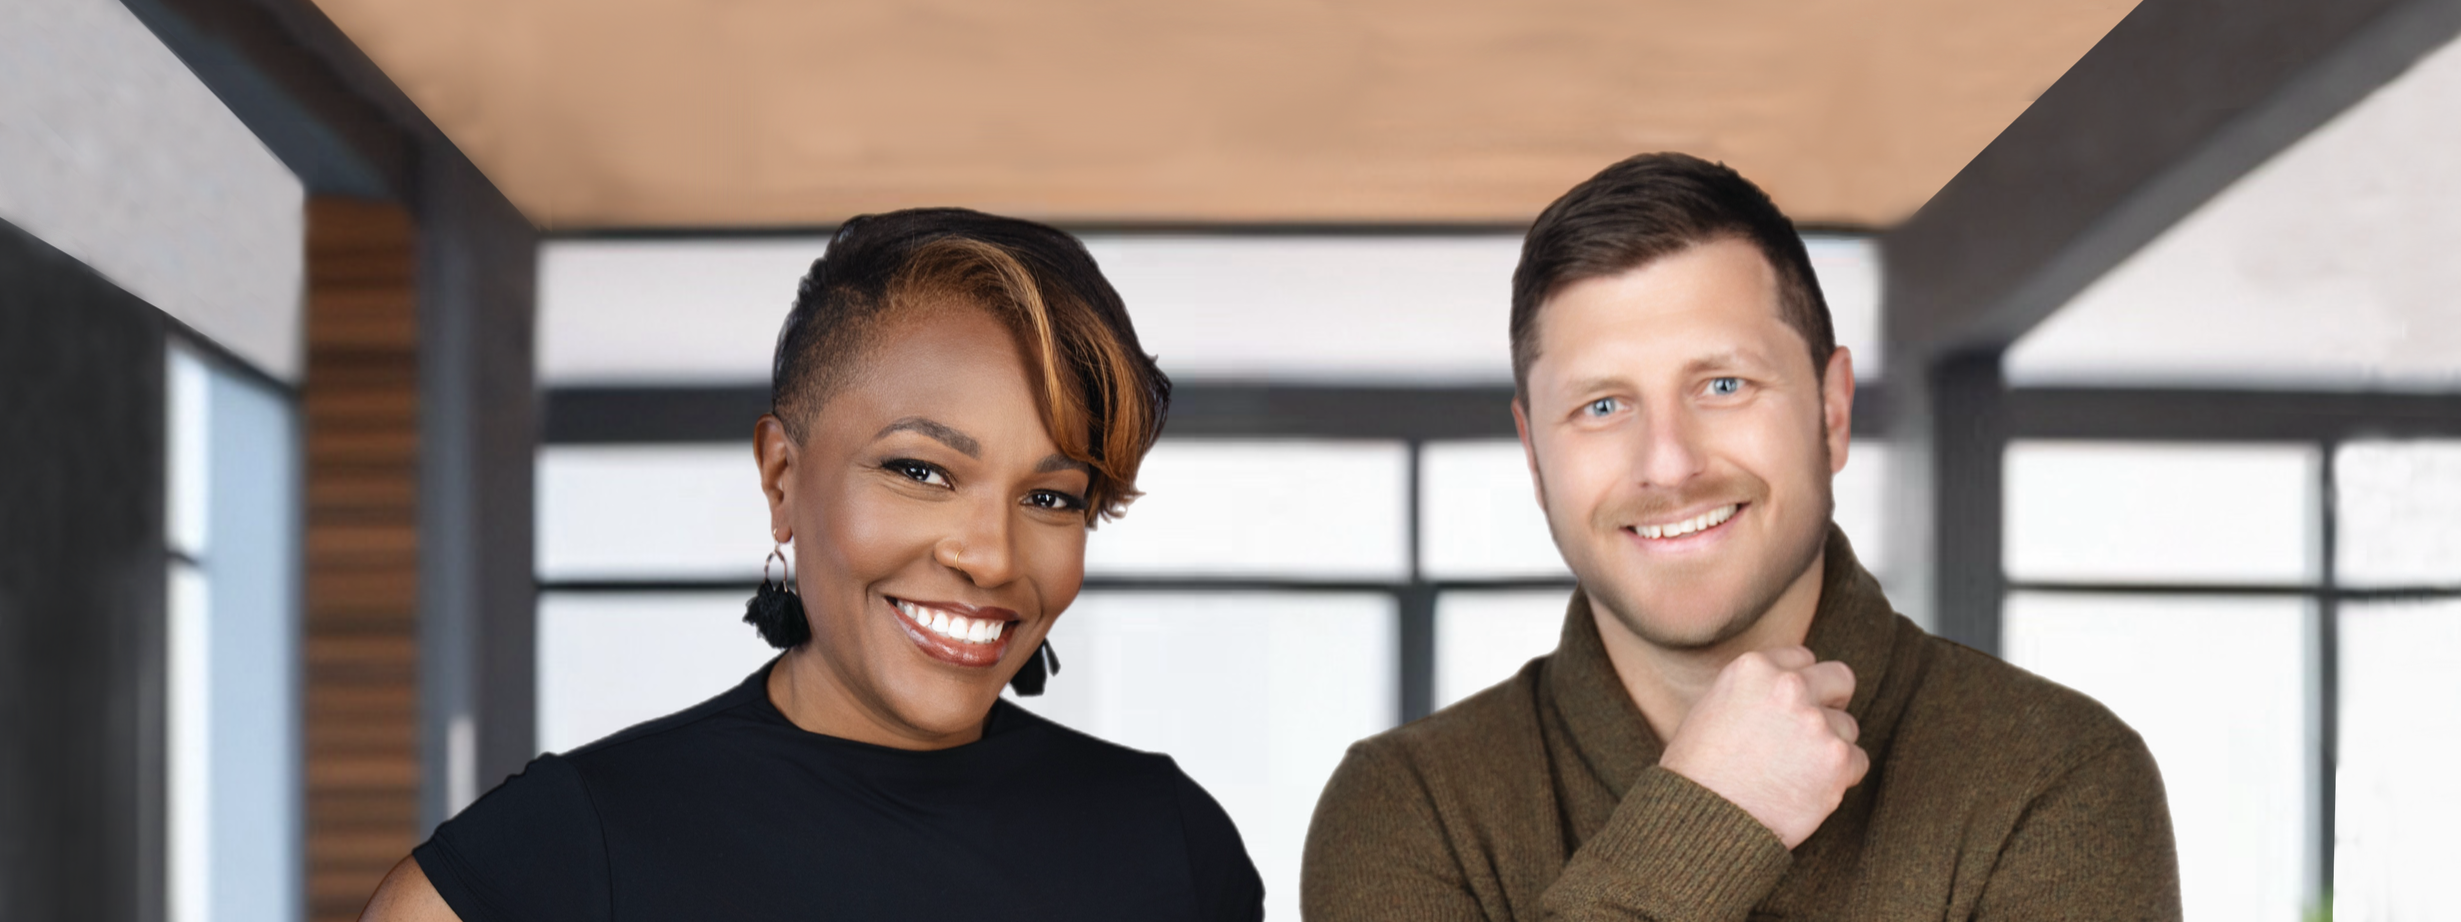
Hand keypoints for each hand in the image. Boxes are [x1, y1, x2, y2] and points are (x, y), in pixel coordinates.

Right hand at [1657, 646, 1866, 848]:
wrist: (1704, 819)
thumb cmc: (1698, 771)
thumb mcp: (1713, 708)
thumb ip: (1754, 691)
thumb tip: (1783, 690)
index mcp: (1754, 668)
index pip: (1802, 658)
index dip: (1800, 685)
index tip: (1793, 707)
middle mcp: (1788, 686)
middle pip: (1840, 679)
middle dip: (1831, 702)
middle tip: (1813, 731)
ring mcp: (1815, 722)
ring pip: (1847, 727)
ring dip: (1829, 747)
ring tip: (1795, 773)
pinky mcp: (1836, 760)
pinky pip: (1857, 762)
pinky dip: (1839, 778)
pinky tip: (1807, 790)